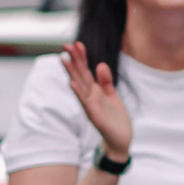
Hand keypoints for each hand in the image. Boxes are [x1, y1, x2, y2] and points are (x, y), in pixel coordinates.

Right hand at [60, 43, 133, 159]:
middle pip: (80, 75)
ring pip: (78, 86)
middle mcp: (89, 97)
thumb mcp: (112, 96)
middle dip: (73, 60)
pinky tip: (71, 83)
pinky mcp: (94, 116)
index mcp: (94, 91)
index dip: (81, 57)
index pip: (85, 71)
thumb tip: (100, 64)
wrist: (120, 141)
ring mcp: (90, 106)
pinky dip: (77, 93)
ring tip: (63, 60)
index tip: (77, 43)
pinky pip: (84, 102)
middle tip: (65, 45)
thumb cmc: (114, 120)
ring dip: (70, 73)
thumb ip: (106, 81)